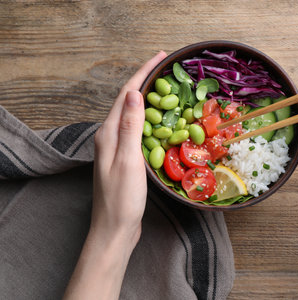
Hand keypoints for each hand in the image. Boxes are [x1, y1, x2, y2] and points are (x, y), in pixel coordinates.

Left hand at [64, 52, 166, 299]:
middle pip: (129, 100)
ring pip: (134, 114)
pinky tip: (164, 121)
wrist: (115, 229)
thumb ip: (130, 126)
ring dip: (151, 98)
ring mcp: (117, 147)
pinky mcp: (125, 157)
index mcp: (108, 133)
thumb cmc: (122, 200)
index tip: (161, 56)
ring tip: (169, 88)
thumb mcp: (128, 161)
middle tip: (169, 69)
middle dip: (147, 80)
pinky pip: (139, 130)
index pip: (126, 93)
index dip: (143, 72)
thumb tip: (134, 92)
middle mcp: (110, 136)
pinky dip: (152, 119)